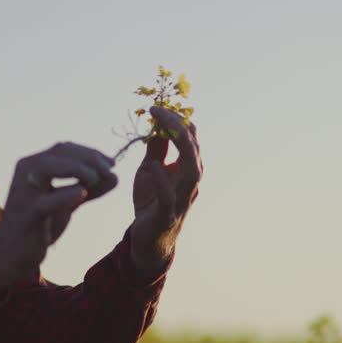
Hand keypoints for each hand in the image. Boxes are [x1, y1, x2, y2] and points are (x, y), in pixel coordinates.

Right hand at [0, 142, 117, 293]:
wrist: (12, 253)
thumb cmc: (39, 224)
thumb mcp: (67, 203)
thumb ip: (89, 189)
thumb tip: (115, 176)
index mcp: (34, 165)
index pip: (65, 148)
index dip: (91, 153)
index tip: (112, 164)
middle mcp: (26, 172)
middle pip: (59, 151)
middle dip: (88, 157)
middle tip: (110, 169)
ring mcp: (24, 192)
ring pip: (47, 167)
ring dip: (76, 168)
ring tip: (96, 177)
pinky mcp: (26, 215)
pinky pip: (45, 201)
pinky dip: (65, 195)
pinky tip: (82, 192)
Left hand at [130, 106, 201, 272]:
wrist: (147, 237)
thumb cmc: (151, 201)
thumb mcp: (150, 169)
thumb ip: (156, 149)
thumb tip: (157, 123)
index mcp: (188, 168)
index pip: (191, 138)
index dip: (177, 118)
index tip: (156, 106)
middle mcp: (191, 181)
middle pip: (194, 149)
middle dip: (179, 126)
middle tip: (159, 110)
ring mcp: (182, 199)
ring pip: (193, 171)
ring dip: (181, 148)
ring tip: (165, 128)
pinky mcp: (168, 215)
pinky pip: (170, 197)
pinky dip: (163, 180)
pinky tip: (155, 166)